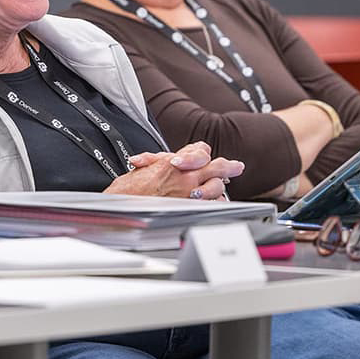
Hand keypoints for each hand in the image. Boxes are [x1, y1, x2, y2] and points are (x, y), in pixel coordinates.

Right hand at [105, 143, 243, 198]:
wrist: (122, 204)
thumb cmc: (130, 188)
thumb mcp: (146, 163)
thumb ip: (163, 157)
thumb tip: (175, 155)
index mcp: (174, 161)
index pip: (200, 150)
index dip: (203, 153)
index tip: (207, 156)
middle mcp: (185, 176)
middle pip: (216, 167)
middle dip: (228, 166)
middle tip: (237, 166)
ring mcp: (190, 193)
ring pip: (218, 186)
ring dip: (220, 186)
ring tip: (223, 187)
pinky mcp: (191, 208)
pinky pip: (213, 204)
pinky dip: (216, 202)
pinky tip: (216, 202)